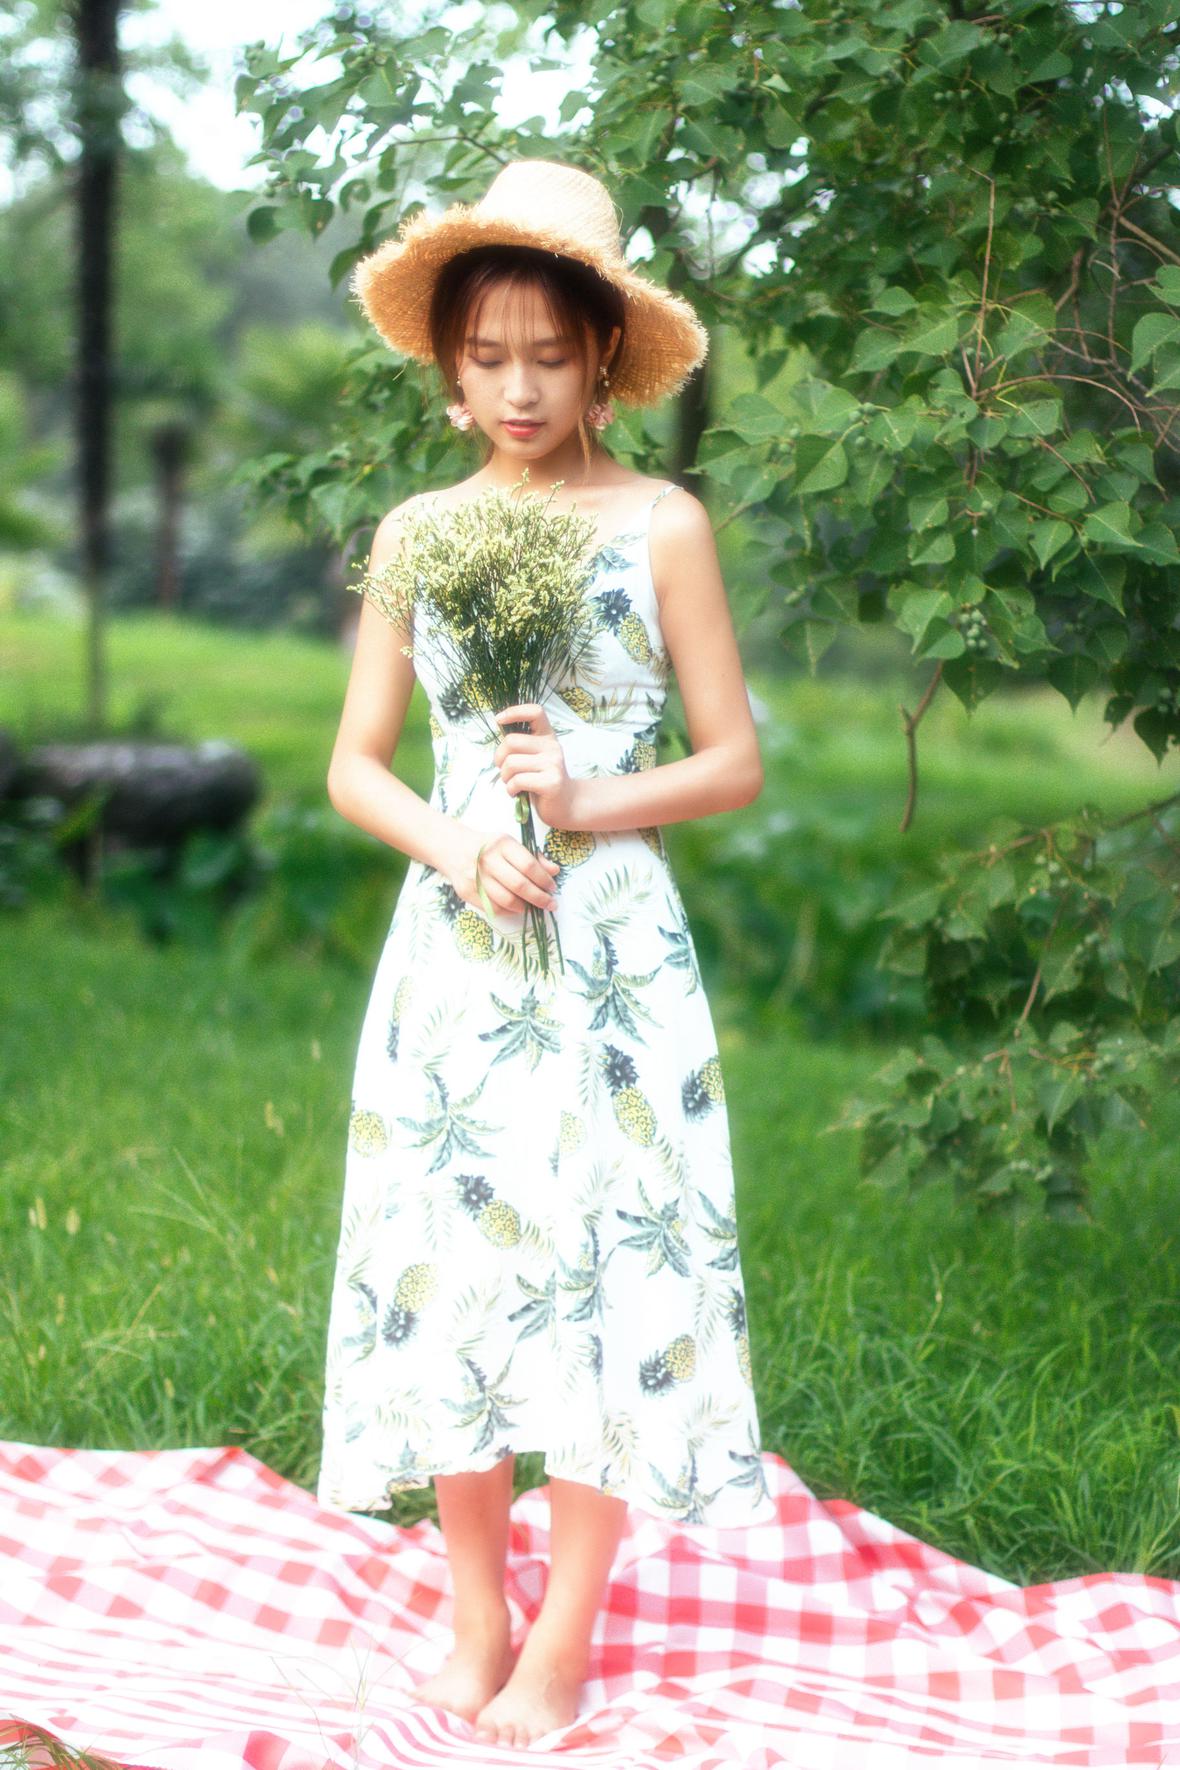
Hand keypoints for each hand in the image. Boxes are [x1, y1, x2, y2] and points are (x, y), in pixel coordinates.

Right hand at [448, 824, 560, 917]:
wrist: (454, 849)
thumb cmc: (489, 847)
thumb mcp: (511, 845)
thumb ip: (534, 858)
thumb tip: (554, 871)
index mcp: (502, 845)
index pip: (528, 865)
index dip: (544, 879)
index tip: (552, 887)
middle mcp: (488, 860)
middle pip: (519, 885)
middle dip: (539, 898)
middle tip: (550, 904)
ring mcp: (475, 878)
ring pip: (507, 900)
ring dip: (525, 906)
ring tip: (534, 906)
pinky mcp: (468, 892)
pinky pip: (494, 908)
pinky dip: (510, 911)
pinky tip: (518, 908)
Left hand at [492, 702, 581, 828]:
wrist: (566, 804)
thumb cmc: (543, 780)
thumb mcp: (535, 757)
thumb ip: (521, 746)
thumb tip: (498, 735)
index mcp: (547, 736)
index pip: (535, 712)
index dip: (514, 711)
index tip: (499, 720)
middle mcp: (552, 747)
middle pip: (511, 741)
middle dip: (499, 758)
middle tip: (504, 770)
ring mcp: (553, 764)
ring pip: (511, 763)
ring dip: (504, 777)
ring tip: (512, 783)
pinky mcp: (551, 783)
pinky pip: (517, 781)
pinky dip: (510, 789)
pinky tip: (516, 792)